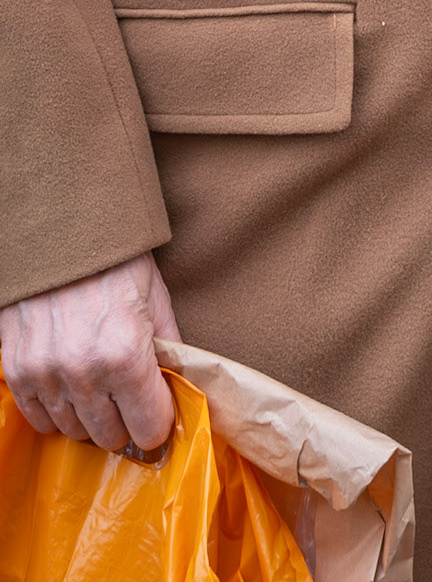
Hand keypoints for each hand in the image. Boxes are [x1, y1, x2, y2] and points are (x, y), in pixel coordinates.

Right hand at [0, 252, 180, 450]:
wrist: (61, 230)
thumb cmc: (115, 260)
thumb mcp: (156, 297)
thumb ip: (170, 349)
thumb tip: (179, 386)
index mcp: (127, 355)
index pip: (149, 428)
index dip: (158, 422)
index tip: (158, 411)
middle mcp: (84, 373)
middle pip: (111, 437)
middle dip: (126, 421)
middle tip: (130, 398)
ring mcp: (46, 375)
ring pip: (74, 431)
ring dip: (90, 417)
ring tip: (100, 388)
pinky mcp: (17, 371)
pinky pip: (38, 418)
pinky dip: (56, 411)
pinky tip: (70, 388)